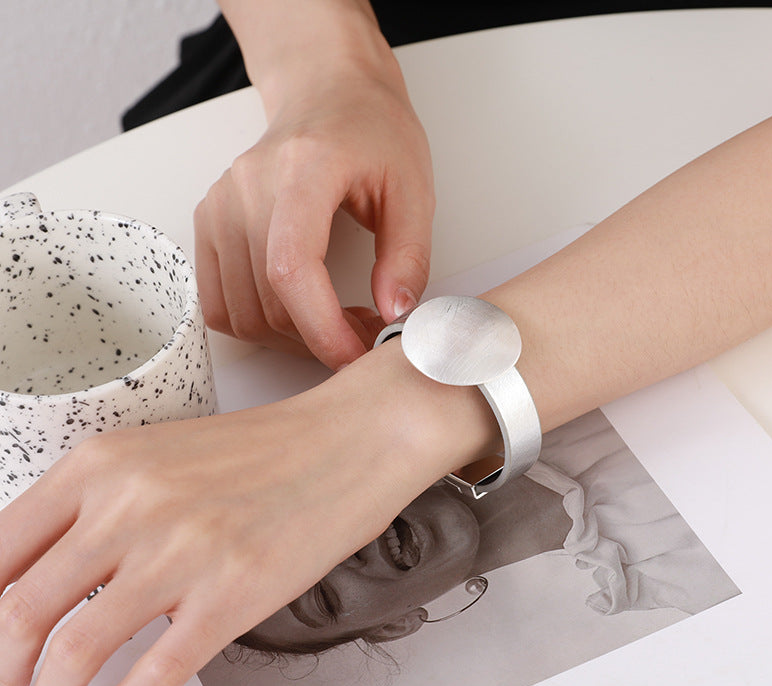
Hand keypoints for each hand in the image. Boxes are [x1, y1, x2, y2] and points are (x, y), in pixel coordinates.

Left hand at [0, 344, 492, 685]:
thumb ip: (100, 505)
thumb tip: (50, 574)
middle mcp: (132, 505)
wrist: (348, 440)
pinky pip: (153, 676)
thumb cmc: (265, 448)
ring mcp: (182, 553)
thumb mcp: (161, 454)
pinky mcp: (232, 597)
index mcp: (104, 463)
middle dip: (5, 663)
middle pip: (19, 610)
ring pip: (74, 652)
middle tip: (12, 680)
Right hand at [194, 65, 434, 370]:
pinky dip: (260, 325)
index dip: (322, 327)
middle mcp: (247, 186)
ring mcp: (220, 206)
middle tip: (364, 335)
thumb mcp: (413, 187)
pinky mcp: (209, 225)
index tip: (356, 355)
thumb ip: (408, 255)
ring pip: (242, 313)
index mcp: (303, 170)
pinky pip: (220, 304)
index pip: (291, 267)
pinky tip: (300, 312)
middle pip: (267, 302)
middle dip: (320, 339)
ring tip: (337, 320)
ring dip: (292, 338)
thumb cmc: (370, 130)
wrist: (327, 94)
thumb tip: (395, 314)